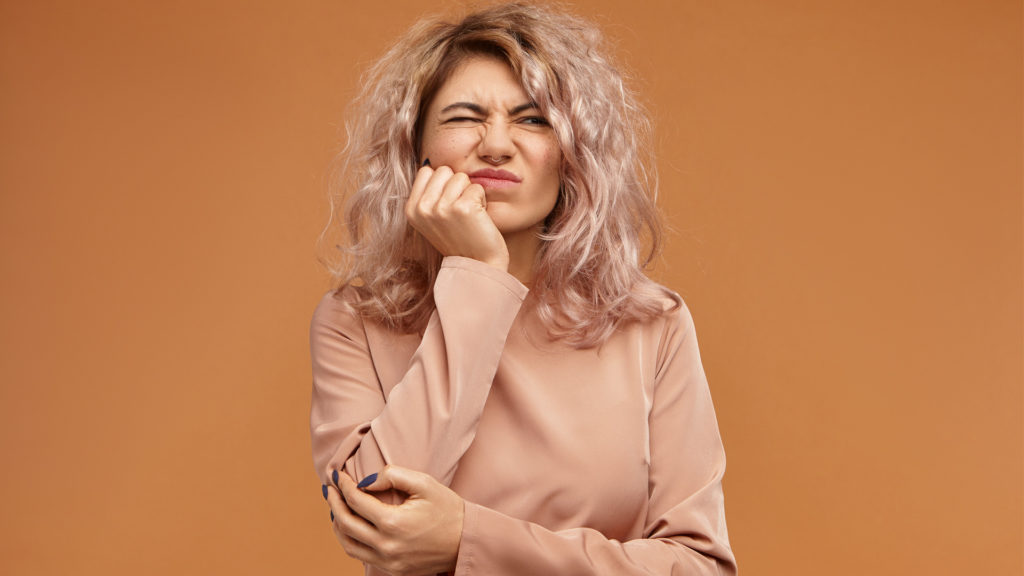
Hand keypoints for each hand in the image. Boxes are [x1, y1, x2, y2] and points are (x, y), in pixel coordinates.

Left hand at [327, 466, 464, 575]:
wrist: (466, 540)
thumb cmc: (447, 509)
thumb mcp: (424, 483)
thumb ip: (392, 475)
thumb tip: (364, 481)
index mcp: (393, 523)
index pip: (356, 501)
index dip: (343, 485)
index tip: (338, 474)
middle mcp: (387, 546)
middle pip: (345, 523)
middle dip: (334, 502)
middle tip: (329, 487)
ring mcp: (388, 562)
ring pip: (348, 544)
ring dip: (337, 523)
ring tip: (335, 506)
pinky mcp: (392, 570)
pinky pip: (361, 555)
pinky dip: (350, 539)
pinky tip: (350, 525)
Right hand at [405, 164, 509, 271]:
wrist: (477, 265)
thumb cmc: (458, 239)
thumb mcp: (432, 218)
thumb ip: (428, 193)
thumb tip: (429, 162)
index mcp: (412, 209)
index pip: (427, 170)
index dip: (442, 183)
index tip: (447, 205)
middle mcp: (423, 208)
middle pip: (444, 170)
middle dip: (456, 186)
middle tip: (460, 210)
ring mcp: (442, 208)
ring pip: (461, 177)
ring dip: (470, 193)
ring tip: (469, 215)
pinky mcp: (463, 208)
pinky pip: (477, 187)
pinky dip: (482, 200)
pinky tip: (478, 218)